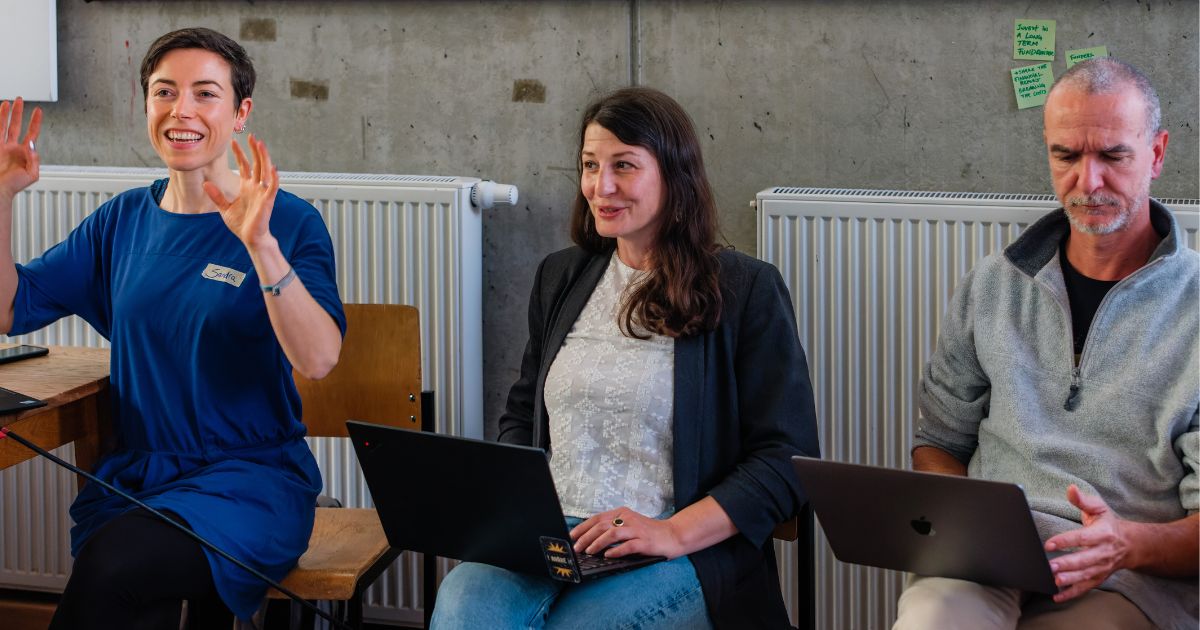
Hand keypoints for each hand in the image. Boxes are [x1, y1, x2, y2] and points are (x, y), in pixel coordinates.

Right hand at [0, 98, 42, 198]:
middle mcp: (13, 147)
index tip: (38, 111)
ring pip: (4, 126)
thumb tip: (31, 144)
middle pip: (17, 125)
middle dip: (19, 113)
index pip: (32, 133)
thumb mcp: (32, 174)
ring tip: (8, 103)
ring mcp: (2, 147)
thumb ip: (34, 158)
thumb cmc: (14, 185)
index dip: (35, 122)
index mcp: (25, 153)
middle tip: (20, 100)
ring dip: (6, 114)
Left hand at [203, 134, 277, 249]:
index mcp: (247, 187)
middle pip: (257, 164)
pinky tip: (273, 168)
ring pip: (265, 170)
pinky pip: (273, 187)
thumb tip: (206, 183)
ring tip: (261, 144)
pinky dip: (274, 177)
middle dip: (254, 150)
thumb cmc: (241, 225)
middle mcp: (256, 187)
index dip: (239, 154)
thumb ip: (217, 195)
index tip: (233, 142)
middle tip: (251, 136)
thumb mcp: (224, 208)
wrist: (250, 238)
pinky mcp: (268, 200)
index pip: (244, 166)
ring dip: (264, 157)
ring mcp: (263, 192)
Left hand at [570, 507, 683, 559]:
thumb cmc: (649, 533)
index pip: (597, 518)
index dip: (583, 527)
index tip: (572, 536)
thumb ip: (613, 528)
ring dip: (598, 543)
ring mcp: (637, 530)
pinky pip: (628, 545)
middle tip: (577, 547)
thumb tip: (590, 539)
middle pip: (602, 525)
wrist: (673, 535)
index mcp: (622, 513)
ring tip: (589, 551)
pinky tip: (608, 555)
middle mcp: (628, 519)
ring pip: (612, 533)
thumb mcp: (629, 525)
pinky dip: (616, 551)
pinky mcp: (645, 541)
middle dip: (586, 537)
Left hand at [1044, 485, 1130, 601]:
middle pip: (1084, 560)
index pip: (1082, 538)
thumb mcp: (1098, 508)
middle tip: (1050, 566)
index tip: (1049, 544)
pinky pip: (1085, 587)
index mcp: (1102, 534)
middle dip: (1067, 564)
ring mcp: (1101, 567)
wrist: (1130, 544)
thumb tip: (1071, 488)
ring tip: (1054, 580)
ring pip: (1085, 576)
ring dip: (1069, 579)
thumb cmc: (1108, 524)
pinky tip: (1056, 595)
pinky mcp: (1098, 578)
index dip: (1065, 541)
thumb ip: (1083, 500)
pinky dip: (1071, 593)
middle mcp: (1103, 553)